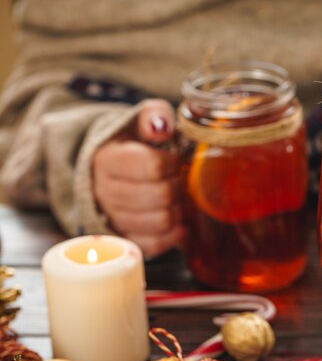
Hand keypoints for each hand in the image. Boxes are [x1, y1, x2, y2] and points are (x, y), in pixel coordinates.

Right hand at [93, 99, 184, 256]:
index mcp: (107, 159)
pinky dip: (174, 234)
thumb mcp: (141, 120)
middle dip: (178, 187)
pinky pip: (155, 244)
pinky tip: (177, 221)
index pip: (152, 166)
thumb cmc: (133, 145)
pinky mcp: (123, 240)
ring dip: (179, 210)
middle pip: (160, 196)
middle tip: (179, 180)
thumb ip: (154, 116)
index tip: (175, 160)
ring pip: (161, 222)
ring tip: (178, 199)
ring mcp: (111, 218)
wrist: (109, 171)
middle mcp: (103, 190)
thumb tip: (162, 127)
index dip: (173, 163)